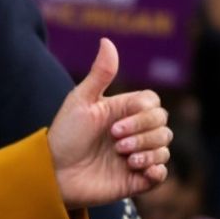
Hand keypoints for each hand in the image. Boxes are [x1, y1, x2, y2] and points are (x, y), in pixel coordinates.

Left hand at [48, 38, 170, 207]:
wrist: (54, 173)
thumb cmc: (65, 135)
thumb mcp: (80, 100)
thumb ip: (100, 73)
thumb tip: (107, 40)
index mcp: (121, 112)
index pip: (152, 104)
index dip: (141, 113)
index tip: (114, 125)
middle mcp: (132, 132)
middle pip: (162, 124)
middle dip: (142, 133)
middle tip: (115, 142)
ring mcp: (136, 155)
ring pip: (165, 147)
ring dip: (147, 150)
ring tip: (122, 157)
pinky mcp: (137, 178)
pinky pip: (163, 172)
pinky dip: (155, 169)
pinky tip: (136, 169)